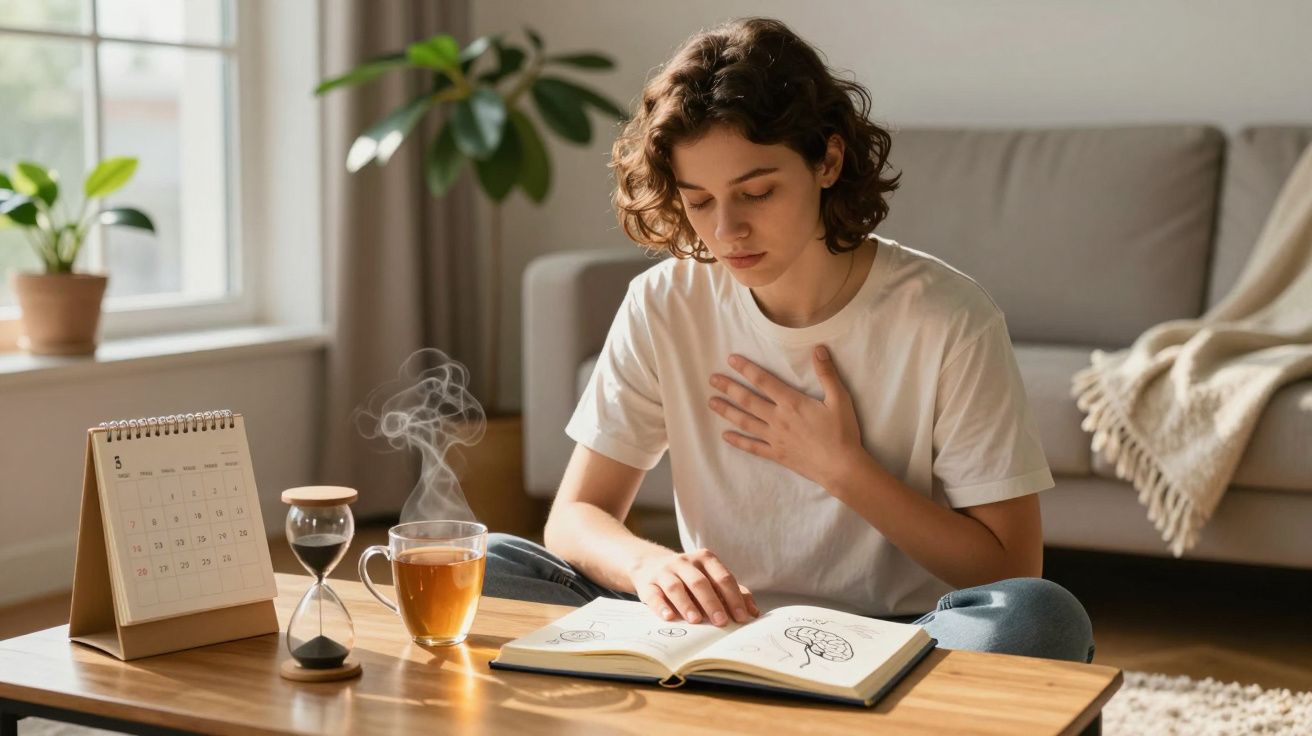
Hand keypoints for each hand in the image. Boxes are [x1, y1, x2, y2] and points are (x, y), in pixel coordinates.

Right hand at [628, 548, 760, 625]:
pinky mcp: (647, 584)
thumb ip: (733, 592)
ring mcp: (664, 571)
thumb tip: (754, 613)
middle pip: (700, 582)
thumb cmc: (689, 577)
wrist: (649, 564)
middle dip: (712, 602)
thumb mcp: (710, 578)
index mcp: (705, 559)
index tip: (741, 618)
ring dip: (686, 604)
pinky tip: (669, 618)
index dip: (733, 598)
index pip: (723, 577)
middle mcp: (684, 562)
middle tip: (721, 622)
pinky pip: (653, 595)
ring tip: (696, 621)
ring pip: (676, 586)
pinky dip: (661, 607)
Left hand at [708, 346, 864, 488]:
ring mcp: (775, 438)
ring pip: (746, 422)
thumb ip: (827, 373)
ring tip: (711, 402)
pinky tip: (725, 436)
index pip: (763, 381)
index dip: (746, 369)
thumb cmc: (842, 432)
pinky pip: (753, 447)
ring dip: (727, 411)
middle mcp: (778, 419)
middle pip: (748, 400)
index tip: (730, 360)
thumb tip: (818, 348)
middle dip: (729, 388)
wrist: (841, 467)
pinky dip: (738, 441)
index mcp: (792, 403)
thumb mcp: (839, 399)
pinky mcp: (777, 454)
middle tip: (712, 379)